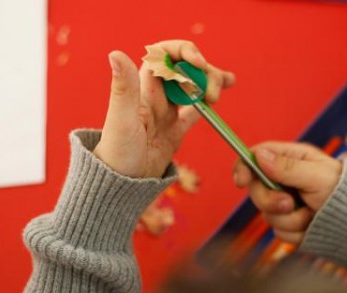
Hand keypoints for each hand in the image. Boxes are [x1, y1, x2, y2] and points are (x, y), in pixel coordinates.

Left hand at [93, 40, 235, 177]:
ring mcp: (166, 113)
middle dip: (205, 72)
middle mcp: (155, 96)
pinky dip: (208, 104)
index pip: (165, 55)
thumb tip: (115, 53)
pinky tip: (218, 100)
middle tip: (215, 94)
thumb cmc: (117, 154)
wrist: (119, 186)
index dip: (185, 52)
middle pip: (185, 69)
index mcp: (143, 87)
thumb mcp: (122, 121)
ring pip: (192, 87)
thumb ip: (124, 88)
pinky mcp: (174, 131)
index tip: (200, 65)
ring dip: (211, 81)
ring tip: (230, 83)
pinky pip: (194, 112)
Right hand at [233, 142, 341, 243]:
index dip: (244, 167)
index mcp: (293, 159)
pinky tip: (311, 225)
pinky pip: (278, 231)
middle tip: (290, 203)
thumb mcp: (316, 176)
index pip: (257, 157)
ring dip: (289, 218)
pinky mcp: (289, 224)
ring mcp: (286, 203)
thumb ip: (287, 167)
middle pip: (256, 188)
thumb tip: (259, 156)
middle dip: (271, 200)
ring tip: (311, 214)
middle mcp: (286, 180)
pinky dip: (294, 231)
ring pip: (266, 213)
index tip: (241, 181)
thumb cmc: (344, 193)